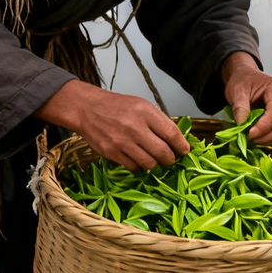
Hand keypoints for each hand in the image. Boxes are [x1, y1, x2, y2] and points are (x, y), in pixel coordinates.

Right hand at [34, 81, 189, 170]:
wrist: (87, 109)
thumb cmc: (117, 106)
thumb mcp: (140, 105)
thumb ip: (158, 121)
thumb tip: (176, 139)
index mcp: (145, 112)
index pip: (171, 133)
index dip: (181, 145)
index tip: (184, 151)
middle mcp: (135, 127)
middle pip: (163, 152)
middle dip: (170, 159)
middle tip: (170, 158)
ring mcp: (123, 142)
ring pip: (149, 163)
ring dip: (155, 163)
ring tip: (153, 158)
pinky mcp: (112, 153)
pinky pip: (133, 167)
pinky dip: (139, 166)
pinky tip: (137, 158)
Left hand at [221, 51, 271, 144]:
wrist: (246, 78)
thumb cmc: (241, 82)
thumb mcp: (236, 91)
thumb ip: (239, 106)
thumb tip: (242, 123)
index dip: (264, 127)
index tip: (249, 135)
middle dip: (266, 136)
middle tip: (248, 140)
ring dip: (268, 139)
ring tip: (251, 138)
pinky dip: (269, 138)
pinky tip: (256, 137)